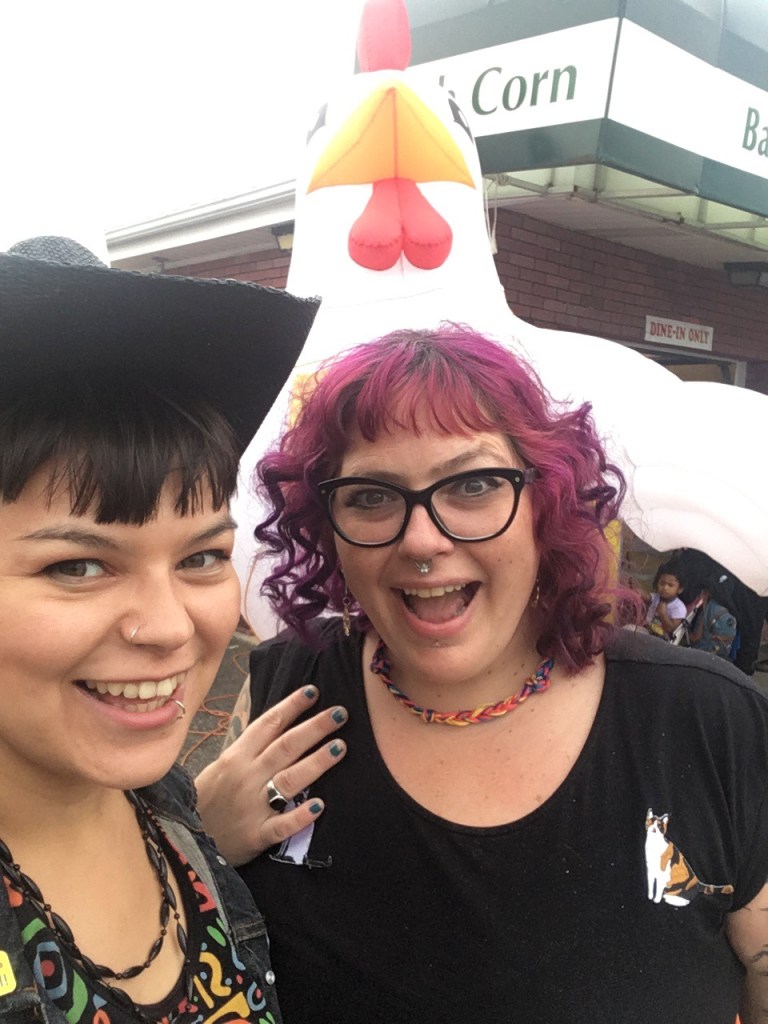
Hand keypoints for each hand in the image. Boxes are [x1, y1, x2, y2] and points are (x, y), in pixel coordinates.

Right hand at [195, 681, 346, 865]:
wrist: (187, 839)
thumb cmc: (209, 799)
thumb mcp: (222, 766)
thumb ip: (250, 748)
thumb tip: (282, 724)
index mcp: (236, 756)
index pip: (268, 725)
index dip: (291, 706)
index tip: (313, 691)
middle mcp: (246, 776)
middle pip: (285, 747)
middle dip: (315, 728)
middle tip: (341, 713)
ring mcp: (252, 806)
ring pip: (289, 780)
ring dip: (316, 762)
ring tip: (340, 747)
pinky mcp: (256, 835)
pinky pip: (281, 826)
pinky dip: (300, 816)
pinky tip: (319, 806)